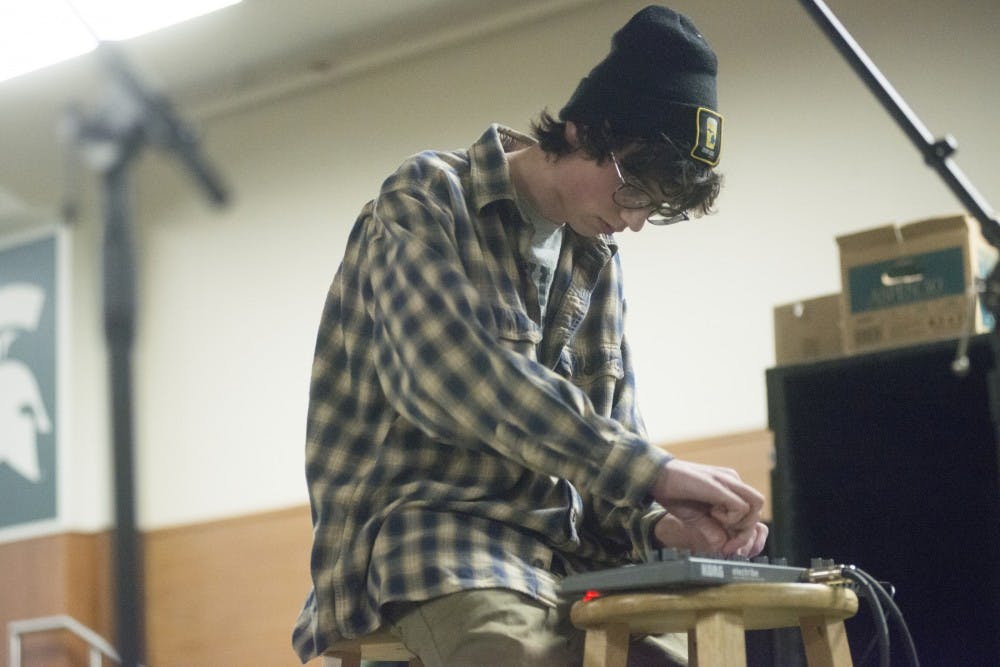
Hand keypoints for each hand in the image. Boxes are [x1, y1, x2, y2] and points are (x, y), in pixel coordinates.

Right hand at [649, 459, 767, 556]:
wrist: (656, 476)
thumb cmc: (673, 493)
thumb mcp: (696, 517)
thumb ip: (711, 529)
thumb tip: (723, 547)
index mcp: (728, 486)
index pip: (750, 511)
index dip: (743, 533)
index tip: (727, 548)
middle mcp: (732, 481)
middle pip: (757, 508)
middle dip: (745, 531)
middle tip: (727, 544)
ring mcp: (728, 480)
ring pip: (756, 504)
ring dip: (741, 522)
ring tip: (719, 523)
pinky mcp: (720, 485)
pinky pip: (741, 507)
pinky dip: (730, 518)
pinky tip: (712, 514)